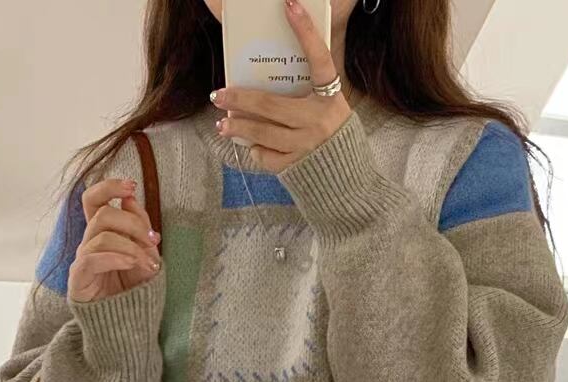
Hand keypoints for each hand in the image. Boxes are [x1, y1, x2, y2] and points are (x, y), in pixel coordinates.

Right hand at [67, 177, 161, 302]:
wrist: (124, 327)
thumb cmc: (133, 292)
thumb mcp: (144, 257)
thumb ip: (139, 230)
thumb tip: (131, 199)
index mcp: (102, 234)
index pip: (94, 200)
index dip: (109, 188)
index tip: (132, 186)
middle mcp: (89, 243)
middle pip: (102, 214)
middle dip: (132, 223)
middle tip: (152, 241)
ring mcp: (82, 260)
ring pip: (101, 235)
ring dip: (130, 245)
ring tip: (148, 263)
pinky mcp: (78, 278)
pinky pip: (92, 257)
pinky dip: (116, 257)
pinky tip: (132, 264)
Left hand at [212, 0, 351, 172]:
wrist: (348, 178)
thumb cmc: (331, 134)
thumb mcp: (327, 107)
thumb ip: (305, 93)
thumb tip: (264, 82)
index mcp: (331, 98)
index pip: (319, 59)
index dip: (306, 32)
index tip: (290, 5)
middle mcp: (319, 121)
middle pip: (271, 105)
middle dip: (240, 99)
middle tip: (218, 94)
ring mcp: (308, 146)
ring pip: (264, 134)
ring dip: (239, 127)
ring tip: (222, 124)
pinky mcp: (298, 167)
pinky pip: (268, 156)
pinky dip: (257, 150)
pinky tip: (250, 145)